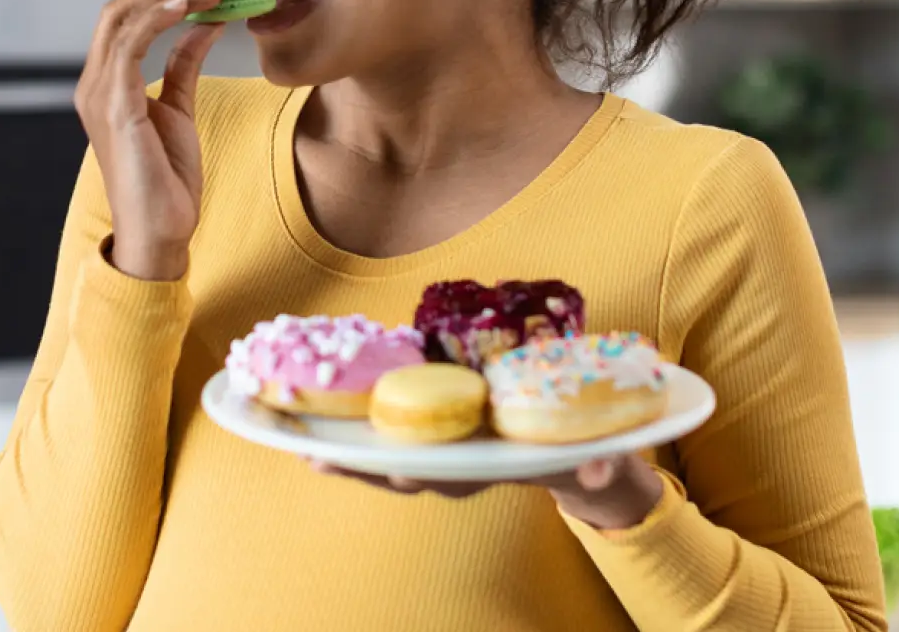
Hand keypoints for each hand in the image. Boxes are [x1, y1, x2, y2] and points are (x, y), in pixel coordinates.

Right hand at [74, 0, 227, 281]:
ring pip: (121, 21)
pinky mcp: (115, 108)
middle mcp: (93, 85)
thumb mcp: (179, 108)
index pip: (121, 22)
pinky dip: (159, 19)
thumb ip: (182, 64)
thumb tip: (202, 24)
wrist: (160, 231)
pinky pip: (130, 46)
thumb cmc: (166, 178)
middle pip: (116, 12)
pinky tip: (189, 9)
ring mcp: (99, 96)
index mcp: (105, 86)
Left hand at [307, 453, 666, 530]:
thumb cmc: (580, 451)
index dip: (425, 471)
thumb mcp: (596, 458)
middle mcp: (459, 467)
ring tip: (301, 444)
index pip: (454, 476)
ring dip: (345, 453)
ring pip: (385, 459)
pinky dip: (352, 430)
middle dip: (365, 467)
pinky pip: (384, 434)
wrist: (572, 454)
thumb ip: (597, 465)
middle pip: (405, 472)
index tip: (400, 470)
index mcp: (493, 469)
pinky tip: (313, 422)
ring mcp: (439, 453)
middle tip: (326, 457)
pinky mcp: (428, 429)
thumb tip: (596, 472)